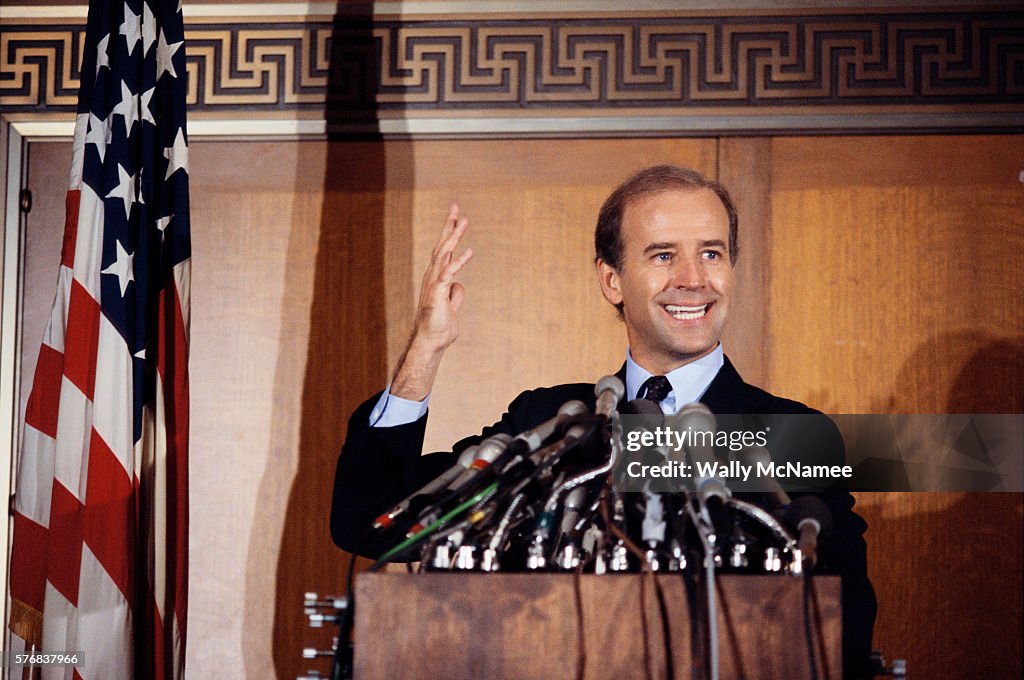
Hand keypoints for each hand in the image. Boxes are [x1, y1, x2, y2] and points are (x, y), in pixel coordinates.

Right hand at [391, 205, 473, 399]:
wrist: (431, 342)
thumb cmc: (439, 326)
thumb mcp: (452, 306)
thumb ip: (456, 294)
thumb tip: (459, 285)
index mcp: (437, 277)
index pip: (444, 250)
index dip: (449, 233)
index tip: (456, 216)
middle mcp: (433, 276)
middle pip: (442, 245)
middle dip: (449, 225)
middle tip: (455, 206)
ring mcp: (434, 282)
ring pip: (445, 254)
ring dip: (454, 236)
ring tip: (463, 220)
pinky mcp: (438, 292)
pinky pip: (450, 273)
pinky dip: (459, 261)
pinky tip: (470, 251)